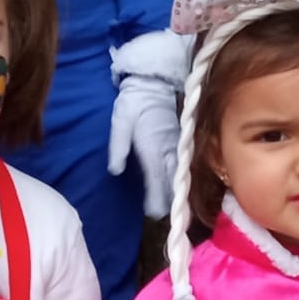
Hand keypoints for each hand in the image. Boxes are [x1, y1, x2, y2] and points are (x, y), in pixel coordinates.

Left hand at [106, 74, 181, 219]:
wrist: (153, 84)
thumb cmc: (133, 103)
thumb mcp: (120, 122)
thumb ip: (118, 147)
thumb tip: (115, 171)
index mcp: (153, 148)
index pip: (157, 182)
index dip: (156, 201)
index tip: (152, 214)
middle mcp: (168, 150)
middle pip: (173, 184)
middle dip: (169, 202)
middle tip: (162, 215)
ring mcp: (177, 147)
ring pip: (181, 177)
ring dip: (177, 193)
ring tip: (171, 208)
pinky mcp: (180, 143)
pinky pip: (183, 167)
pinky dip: (181, 180)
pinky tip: (177, 189)